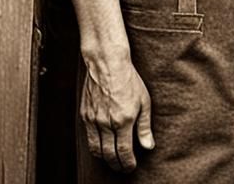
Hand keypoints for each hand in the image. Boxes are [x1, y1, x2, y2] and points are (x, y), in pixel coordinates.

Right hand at [79, 55, 153, 171]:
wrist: (107, 64)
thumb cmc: (129, 80)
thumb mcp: (144, 101)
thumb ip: (144, 126)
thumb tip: (148, 146)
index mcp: (123, 120)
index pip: (124, 151)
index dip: (128, 163)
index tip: (131, 167)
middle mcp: (106, 123)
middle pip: (109, 154)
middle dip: (116, 165)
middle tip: (122, 169)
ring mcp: (93, 120)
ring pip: (96, 150)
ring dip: (105, 159)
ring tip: (113, 161)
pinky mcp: (85, 116)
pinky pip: (88, 138)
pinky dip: (95, 147)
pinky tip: (102, 147)